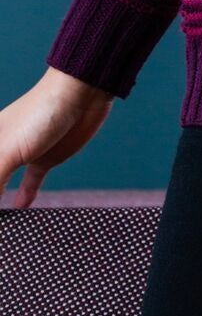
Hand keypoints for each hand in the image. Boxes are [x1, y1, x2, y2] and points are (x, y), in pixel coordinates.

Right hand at [0, 68, 114, 207]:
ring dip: (2, 198)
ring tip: (4, 221)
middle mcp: (4, 146)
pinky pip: (32, 180)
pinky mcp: (47, 158)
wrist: (81, 94)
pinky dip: (26, 194)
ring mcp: (26, 153)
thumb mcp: (9, 150)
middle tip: (1, 220)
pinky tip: (21, 207)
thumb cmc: (40, 113)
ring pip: (7, 180)